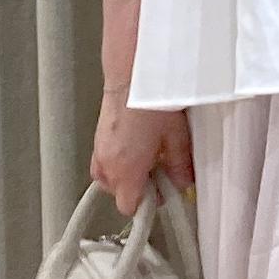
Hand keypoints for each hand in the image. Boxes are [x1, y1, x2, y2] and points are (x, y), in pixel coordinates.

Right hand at [91, 88, 194, 217]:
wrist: (132, 71)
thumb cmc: (151, 100)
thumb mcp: (175, 137)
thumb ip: (178, 165)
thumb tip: (181, 181)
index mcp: (126, 171)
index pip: (129, 206)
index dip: (146, 204)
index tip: (160, 195)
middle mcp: (107, 164)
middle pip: (117, 194)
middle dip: (136, 189)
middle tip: (156, 174)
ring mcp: (98, 149)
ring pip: (107, 178)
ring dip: (124, 175)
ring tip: (144, 159)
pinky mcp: (97, 136)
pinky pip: (102, 160)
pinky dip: (116, 160)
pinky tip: (133, 146)